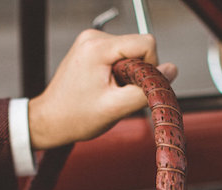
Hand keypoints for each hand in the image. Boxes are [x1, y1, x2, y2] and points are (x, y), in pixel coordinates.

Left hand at [28, 30, 178, 150]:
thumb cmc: (76, 116)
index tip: (135, 88)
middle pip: (138, 46)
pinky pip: (119, 55)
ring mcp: (90, 41)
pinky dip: (119, 72)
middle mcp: (93, 37)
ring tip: (109, 91)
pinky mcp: (90, 48)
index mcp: (97, 47)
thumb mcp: (116, 108)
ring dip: (128, 73)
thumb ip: (147, 89)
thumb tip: (171, 71)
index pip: (146, 43)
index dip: (150, 67)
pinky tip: (105, 86)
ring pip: (130, 51)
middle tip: (118, 93)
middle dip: (137, 72)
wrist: (50, 120)